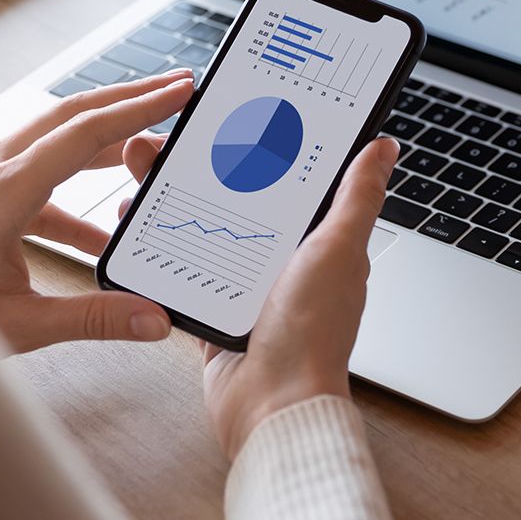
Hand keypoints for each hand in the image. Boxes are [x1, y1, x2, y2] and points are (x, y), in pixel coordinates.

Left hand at [0, 71, 193, 352]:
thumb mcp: (21, 323)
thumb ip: (93, 318)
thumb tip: (152, 319)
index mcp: (0, 192)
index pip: (83, 133)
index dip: (137, 110)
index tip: (178, 93)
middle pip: (70, 115)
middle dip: (128, 99)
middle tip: (177, 89)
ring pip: (50, 137)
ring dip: (102, 139)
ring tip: (146, 149)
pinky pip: (33, 173)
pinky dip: (72, 190)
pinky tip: (99, 234)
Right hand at [120, 132, 398, 459]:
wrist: (271, 406)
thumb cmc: (311, 335)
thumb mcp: (337, 249)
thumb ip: (356, 197)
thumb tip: (384, 147)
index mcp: (320, 241)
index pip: (291, 178)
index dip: (263, 144)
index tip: (232, 113)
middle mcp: (285, 261)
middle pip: (239, 196)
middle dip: (203, 163)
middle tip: (168, 137)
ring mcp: (248, 286)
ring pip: (206, 225)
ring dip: (173, 194)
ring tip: (143, 166)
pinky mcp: (214, 309)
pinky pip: (182, 268)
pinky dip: (158, 244)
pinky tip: (136, 219)